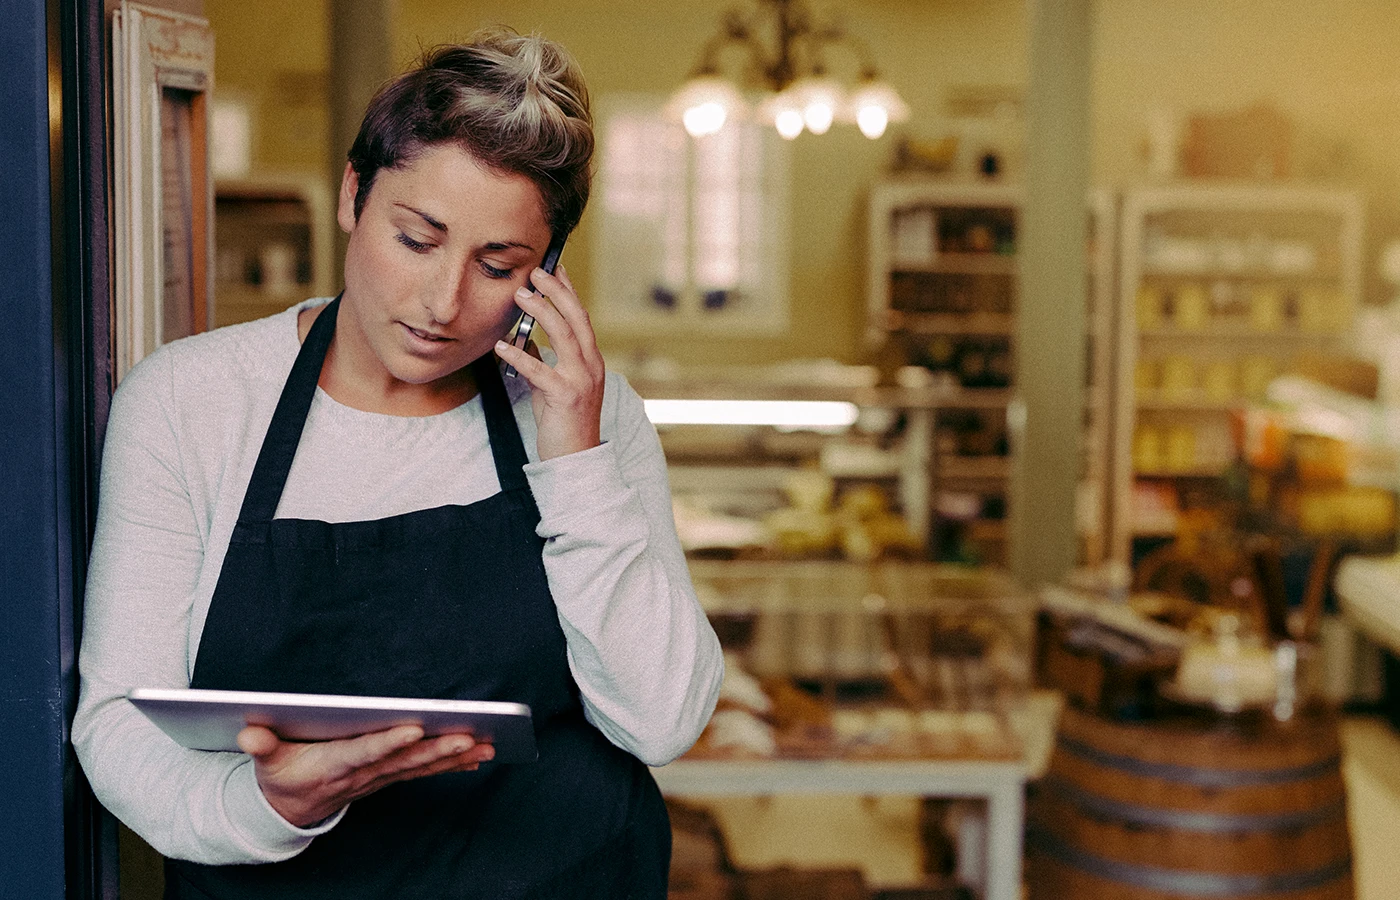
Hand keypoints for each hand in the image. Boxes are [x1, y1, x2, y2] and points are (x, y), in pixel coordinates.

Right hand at [236, 724, 493, 827]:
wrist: (289, 808)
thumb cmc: (281, 773)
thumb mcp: (266, 760)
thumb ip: (261, 744)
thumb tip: (249, 734)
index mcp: (334, 763)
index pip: (365, 751)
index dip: (389, 742)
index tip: (413, 728)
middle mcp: (363, 772)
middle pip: (404, 759)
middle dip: (437, 748)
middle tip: (469, 737)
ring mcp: (378, 777)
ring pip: (420, 766)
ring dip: (454, 757)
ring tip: (485, 745)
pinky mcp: (388, 777)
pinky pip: (423, 771)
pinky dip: (451, 765)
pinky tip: (477, 757)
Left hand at [493, 264, 605, 460]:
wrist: (575, 458)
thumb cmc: (563, 421)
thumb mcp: (552, 386)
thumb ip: (543, 361)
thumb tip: (522, 339)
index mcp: (590, 360)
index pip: (580, 317)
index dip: (568, 291)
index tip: (554, 268)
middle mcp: (591, 365)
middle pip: (576, 318)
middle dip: (556, 292)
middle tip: (536, 272)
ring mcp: (581, 380)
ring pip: (564, 337)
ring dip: (542, 312)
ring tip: (521, 295)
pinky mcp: (565, 397)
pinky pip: (540, 371)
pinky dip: (520, 355)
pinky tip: (501, 346)